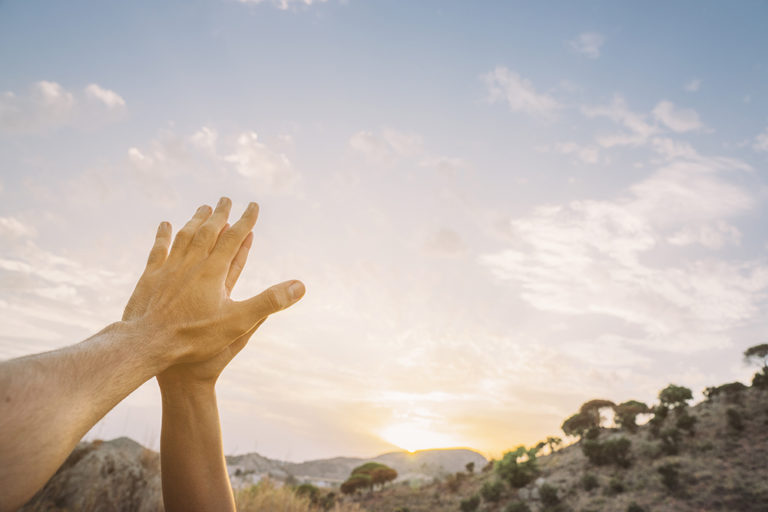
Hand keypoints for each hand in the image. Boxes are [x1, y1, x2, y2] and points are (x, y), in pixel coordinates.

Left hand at [122, 197, 304, 370]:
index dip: (245, 221)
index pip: (233, 238)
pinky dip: (164, 235)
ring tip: (203, 209)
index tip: (253, 206)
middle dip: (220, 214)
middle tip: (226, 199)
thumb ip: (269, 302)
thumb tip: (300, 286)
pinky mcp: (150, 277)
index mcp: (213, 271)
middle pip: (208, 231)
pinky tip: (166, 225)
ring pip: (185, 236)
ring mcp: (169, 268)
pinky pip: (159, 249)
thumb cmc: (194, 336)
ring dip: (196, 220)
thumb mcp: (238, 323)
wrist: (147, 343)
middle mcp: (191, 263)